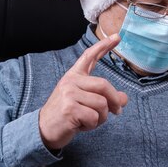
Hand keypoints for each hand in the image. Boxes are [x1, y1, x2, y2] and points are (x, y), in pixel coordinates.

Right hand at [39, 34, 128, 149]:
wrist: (44, 129)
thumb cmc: (67, 115)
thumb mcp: (85, 103)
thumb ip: (103, 97)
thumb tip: (124, 99)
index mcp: (74, 76)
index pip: (89, 57)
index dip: (104, 46)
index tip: (117, 37)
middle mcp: (70, 82)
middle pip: (104, 85)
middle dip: (114, 101)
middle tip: (118, 111)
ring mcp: (69, 94)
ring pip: (102, 104)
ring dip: (101, 118)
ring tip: (89, 121)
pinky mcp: (70, 109)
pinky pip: (94, 117)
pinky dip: (92, 125)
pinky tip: (81, 126)